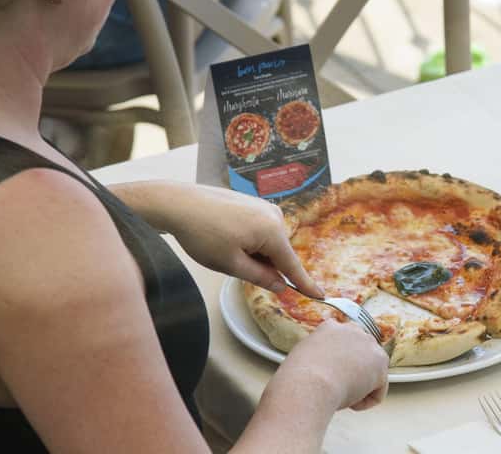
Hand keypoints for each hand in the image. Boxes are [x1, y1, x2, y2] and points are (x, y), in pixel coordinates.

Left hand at [119, 182, 324, 296]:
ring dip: (254, 253)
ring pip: (267, 242)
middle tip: (233, 264)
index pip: (292, 265)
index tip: (321, 296)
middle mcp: (275, 215)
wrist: (179, 204)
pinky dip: (249, 241)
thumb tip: (281, 285)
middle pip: (278, 253)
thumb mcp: (231, 264)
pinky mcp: (253, 203)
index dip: (305, 284)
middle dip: (264, 266)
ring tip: (224, 248)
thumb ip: (260, 277)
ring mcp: (264, 206)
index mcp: (273, 231)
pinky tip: (227, 238)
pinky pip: (260, 230)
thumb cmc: (203, 234)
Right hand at [279, 320, 389, 410]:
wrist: (308, 384)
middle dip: (353, 372)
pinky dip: (365, 402)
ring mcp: (368, 345)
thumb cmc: (297, 378)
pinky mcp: (380, 364)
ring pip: (370, 372)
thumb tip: (321, 364)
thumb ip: (317, 353)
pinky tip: (350, 404)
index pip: (342, 342)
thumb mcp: (301, 356)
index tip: (329, 376)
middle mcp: (352, 330)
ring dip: (359, 387)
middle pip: (360, 354)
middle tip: (337, 388)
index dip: (337, 363)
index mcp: (330, 327)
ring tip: (341, 396)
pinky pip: (377, 390)